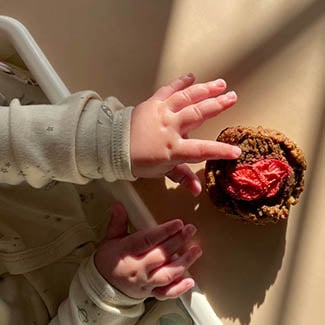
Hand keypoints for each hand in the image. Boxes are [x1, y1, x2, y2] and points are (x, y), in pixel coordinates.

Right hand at [94, 202, 201, 299]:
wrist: (102, 286)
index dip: (164, 231)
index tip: (178, 223)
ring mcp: (145, 282)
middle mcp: (137, 269)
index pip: (147, 240)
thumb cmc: (108, 260)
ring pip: (166, 274)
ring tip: (196, 250)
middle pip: (160, 255)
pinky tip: (190, 281)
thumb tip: (118, 205)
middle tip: (190, 230)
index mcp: (126, 252)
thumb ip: (118, 222)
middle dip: (177, 241)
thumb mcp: (110, 239)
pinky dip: (179, 288)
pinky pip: (166, 294)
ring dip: (183, 262)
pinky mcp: (150, 292)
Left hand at [130, 73, 240, 195]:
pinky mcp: (152, 103)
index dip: (219, 151)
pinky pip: (168, 90)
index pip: (201, 151)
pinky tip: (191, 76)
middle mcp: (170, 127)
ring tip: (220, 84)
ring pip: (186, 98)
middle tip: (233, 97)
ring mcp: (161, 112)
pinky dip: (180, 83)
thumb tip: (197, 190)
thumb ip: (182, 177)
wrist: (114, 147)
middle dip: (217, 105)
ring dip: (204, 90)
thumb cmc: (140, 161)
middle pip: (198, 114)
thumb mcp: (162, 172)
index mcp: (173, 149)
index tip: (236, 151)